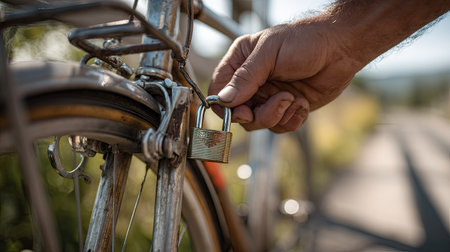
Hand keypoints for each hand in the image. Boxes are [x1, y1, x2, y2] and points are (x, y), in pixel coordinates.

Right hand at [208, 18, 362, 132]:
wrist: (341, 48)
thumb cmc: (306, 40)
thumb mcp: (270, 53)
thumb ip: (246, 77)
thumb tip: (224, 99)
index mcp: (241, 62)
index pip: (219, 89)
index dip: (225, 105)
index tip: (240, 111)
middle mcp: (252, 82)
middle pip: (238, 113)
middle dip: (257, 114)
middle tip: (277, 102)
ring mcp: (269, 96)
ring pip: (259, 123)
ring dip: (277, 115)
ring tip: (293, 98)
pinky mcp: (287, 108)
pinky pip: (280, 126)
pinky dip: (292, 119)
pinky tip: (302, 103)